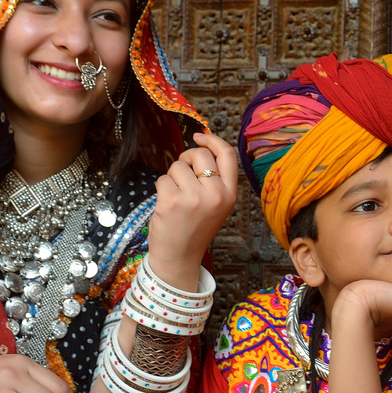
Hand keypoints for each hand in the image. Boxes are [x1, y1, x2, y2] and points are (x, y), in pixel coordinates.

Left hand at [146, 132, 238, 287]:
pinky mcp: (172, 201)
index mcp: (230, 193)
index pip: (227, 154)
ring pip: (177, 166)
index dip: (212, 140)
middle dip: (186, 158)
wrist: (180, 256)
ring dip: (172, 178)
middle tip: (182, 175)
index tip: (199, 136)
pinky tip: (166, 205)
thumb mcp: (216, 203)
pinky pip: (163, 179)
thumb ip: (214, 178)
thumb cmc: (195, 227)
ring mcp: (194, 198)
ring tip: (176, 198)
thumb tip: (200, 144)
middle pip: (199, 154)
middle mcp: (216, 194)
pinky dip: (161, 189)